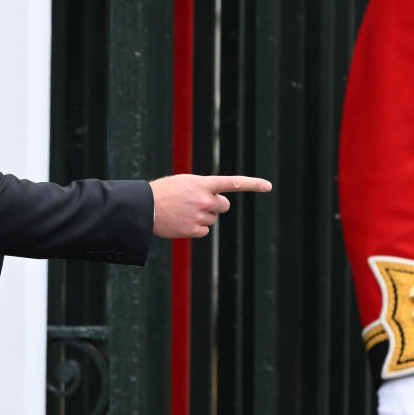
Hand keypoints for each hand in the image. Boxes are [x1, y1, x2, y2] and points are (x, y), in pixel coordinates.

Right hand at [150, 173, 272, 238]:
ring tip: (183, 212)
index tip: (268, 186)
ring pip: (212, 219)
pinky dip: (195, 229)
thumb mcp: (184, 183)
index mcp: (203, 183)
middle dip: (216, 206)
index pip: (233, 183)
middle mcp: (205, 199)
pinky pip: (204, 231)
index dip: (253, 184)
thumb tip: (216, 203)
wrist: (145, 208)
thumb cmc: (163, 192)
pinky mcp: (193, 230)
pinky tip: (181, 223)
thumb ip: (203, 189)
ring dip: (202, 217)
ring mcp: (200, 216)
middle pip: (224, 206)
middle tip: (199, 204)